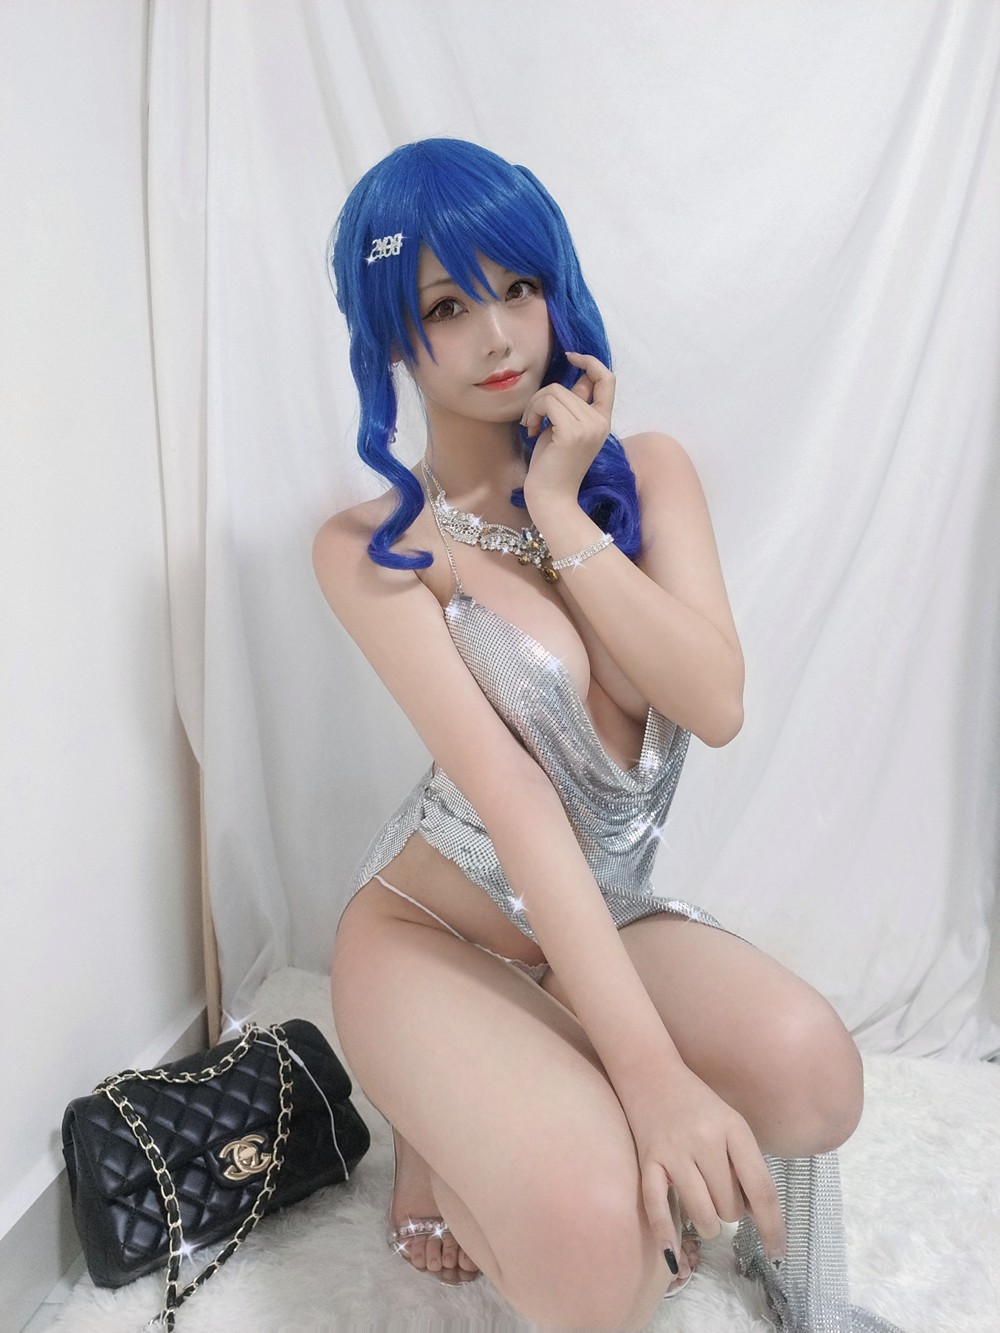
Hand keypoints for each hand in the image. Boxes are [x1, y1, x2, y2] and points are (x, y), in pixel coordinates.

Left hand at [521, 352, 614, 506]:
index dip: (589, 361)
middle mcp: (600, 421)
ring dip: (534, 406)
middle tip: (532, 420)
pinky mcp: (573, 432)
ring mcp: (589, 426)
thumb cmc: (552, 467)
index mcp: (603, 421)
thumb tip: (574, 377)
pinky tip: (531, 431)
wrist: (551, 499)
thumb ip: (572, 405)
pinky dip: (533, 412)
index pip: (607, 378)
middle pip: (567, 385)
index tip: (570, 357)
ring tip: (531, 427)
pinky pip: (547, 402)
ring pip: (554, 391)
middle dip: (542, 398)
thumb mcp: (564, 429)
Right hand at [626, 1064, 785, 1268]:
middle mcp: (705, 1140)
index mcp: (733, 1129)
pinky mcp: (648, 1160)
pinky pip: (658, 1205)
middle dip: (731, 1211)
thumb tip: (758, 1215)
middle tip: (721, 1191)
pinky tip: (673, 1255)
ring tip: (704, 1206)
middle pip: (731, 1206)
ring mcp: (674, 1151)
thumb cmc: (697, 1101)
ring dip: (708, 1222)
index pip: (762, 1189)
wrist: (649, 1071)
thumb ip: (745, 1164)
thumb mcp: (731, 1123)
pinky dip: (667, 1233)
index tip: (778, 1252)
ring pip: (703, 1213)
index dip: (773, 1227)